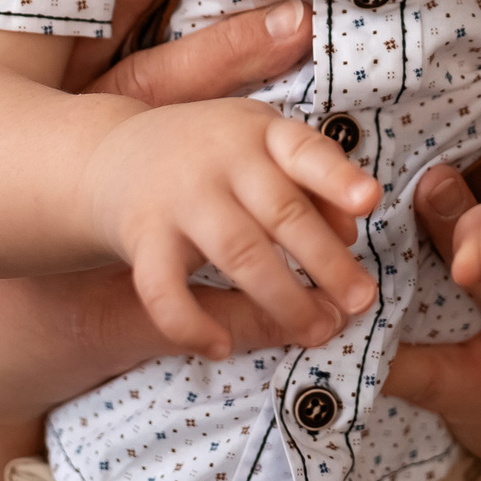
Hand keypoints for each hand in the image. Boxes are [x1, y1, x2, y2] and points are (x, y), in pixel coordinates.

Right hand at [81, 99, 379, 358]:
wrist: (109, 154)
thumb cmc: (211, 157)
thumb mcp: (261, 148)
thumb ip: (310, 183)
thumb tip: (351, 231)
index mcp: (259, 132)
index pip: (304, 150)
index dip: (337, 177)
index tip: (371, 201)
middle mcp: (221, 160)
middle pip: (282, 212)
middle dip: (326, 262)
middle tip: (361, 300)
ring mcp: (180, 198)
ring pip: (239, 253)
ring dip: (283, 298)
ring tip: (317, 330)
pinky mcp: (142, 237)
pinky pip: (164, 289)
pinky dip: (191, 323)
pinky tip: (220, 348)